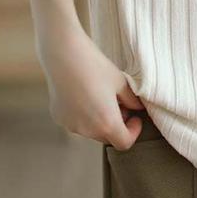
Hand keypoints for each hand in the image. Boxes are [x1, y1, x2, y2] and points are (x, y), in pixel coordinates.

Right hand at [37, 20, 145, 149]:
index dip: (133, 132)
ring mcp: (71, 125)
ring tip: (100, 95)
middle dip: (116, 124)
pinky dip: (84, 114)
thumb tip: (137, 108)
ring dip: (99, 119)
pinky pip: (76, 121)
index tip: (134, 117)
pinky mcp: (59, 117)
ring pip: (91, 129)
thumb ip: (132, 99)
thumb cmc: (95, 66)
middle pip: (107, 136)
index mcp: (107, 123)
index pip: (124, 143)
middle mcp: (87, 130)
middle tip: (119, 102)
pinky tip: (83, 92)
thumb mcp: (120, 81)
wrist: (64, 54)